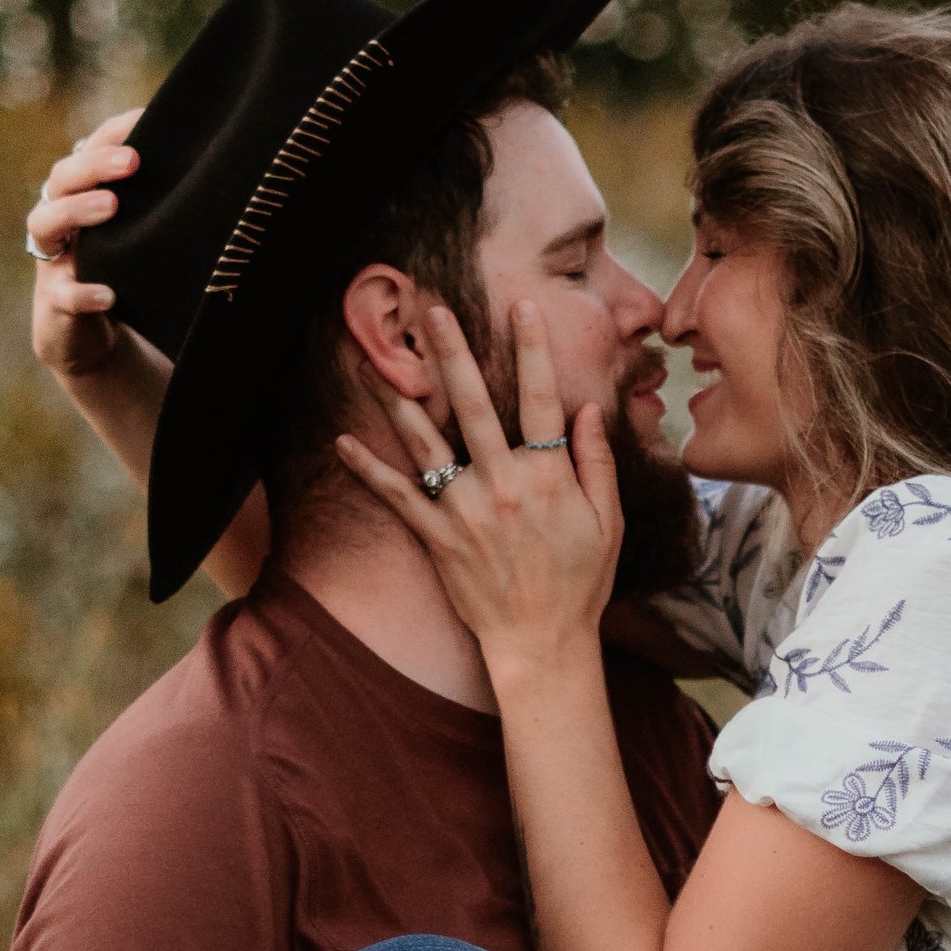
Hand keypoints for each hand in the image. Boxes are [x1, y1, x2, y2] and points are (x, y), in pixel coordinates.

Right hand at [27, 112, 143, 379]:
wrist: (93, 335)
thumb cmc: (120, 269)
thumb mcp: (137, 229)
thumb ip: (155, 198)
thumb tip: (211, 159)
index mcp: (80, 195)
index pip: (88, 150)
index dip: (112, 133)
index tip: (147, 117)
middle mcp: (58, 218)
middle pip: (61, 178)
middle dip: (95, 165)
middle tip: (133, 161)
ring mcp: (53, 260)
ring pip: (44, 224)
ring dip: (76, 210)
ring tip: (111, 206)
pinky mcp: (55, 302)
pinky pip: (63, 295)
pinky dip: (83, 294)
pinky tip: (108, 294)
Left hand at [337, 299, 619, 669]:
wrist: (542, 643)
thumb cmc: (582, 582)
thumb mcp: (607, 520)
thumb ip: (597, 462)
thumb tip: (586, 410)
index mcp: (549, 477)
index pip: (541, 398)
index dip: (532, 349)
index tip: (519, 307)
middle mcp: (504, 485)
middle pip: (475, 405)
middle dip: (453, 354)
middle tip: (432, 311)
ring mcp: (466, 511)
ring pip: (427, 443)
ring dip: (400, 399)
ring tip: (376, 361)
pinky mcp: (437, 539)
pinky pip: (397, 498)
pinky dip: (369, 470)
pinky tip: (343, 442)